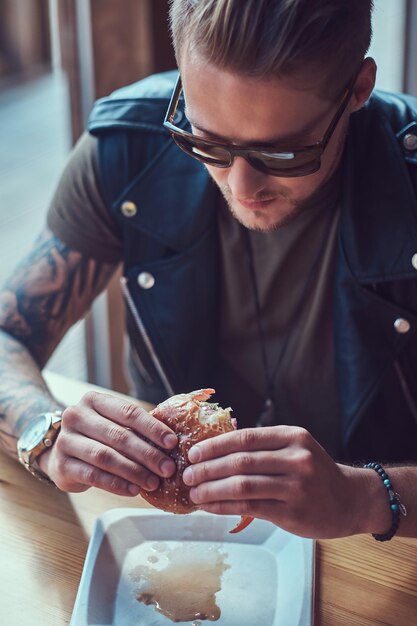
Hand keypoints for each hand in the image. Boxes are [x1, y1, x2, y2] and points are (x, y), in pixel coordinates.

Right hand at [38, 391, 177, 496]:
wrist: (59, 453)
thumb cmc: (95, 436)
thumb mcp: (111, 423)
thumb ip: (134, 428)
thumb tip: (171, 443)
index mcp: (94, 400)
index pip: (128, 412)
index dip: (152, 428)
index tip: (172, 443)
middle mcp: (76, 416)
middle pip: (118, 436)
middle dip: (147, 454)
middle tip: (167, 468)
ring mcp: (66, 441)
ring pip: (105, 457)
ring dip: (134, 471)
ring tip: (153, 482)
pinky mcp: (61, 466)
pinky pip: (93, 476)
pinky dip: (116, 484)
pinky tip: (133, 490)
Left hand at [182, 425, 382, 538]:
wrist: (350, 500)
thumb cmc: (315, 472)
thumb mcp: (295, 448)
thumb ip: (262, 446)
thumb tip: (215, 446)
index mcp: (292, 437)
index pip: (245, 437)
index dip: (215, 445)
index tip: (194, 453)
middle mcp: (296, 458)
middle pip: (240, 462)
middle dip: (208, 468)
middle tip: (188, 475)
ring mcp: (296, 486)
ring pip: (242, 486)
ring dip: (212, 490)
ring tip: (194, 493)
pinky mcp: (292, 512)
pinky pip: (250, 508)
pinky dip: (224, 506)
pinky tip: (210, 507)